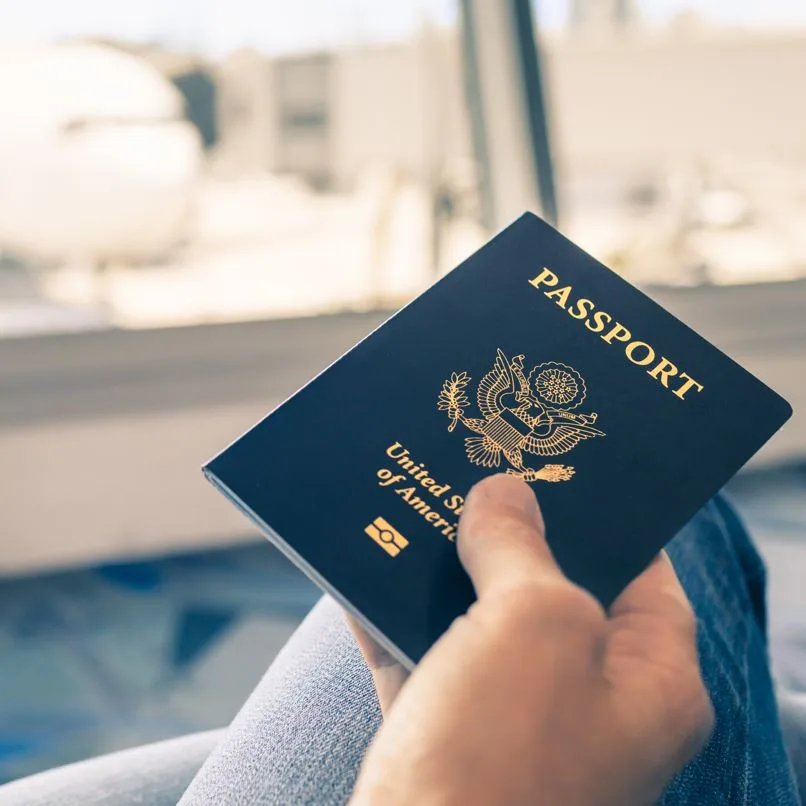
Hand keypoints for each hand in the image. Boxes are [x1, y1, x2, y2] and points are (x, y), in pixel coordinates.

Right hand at [348, 474, 712, 805]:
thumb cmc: (502, 759)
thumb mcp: (532, 623)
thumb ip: (521, 547)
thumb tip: (503, 494)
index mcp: (647, 682)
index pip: (642, 573)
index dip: (602, 515)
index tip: (555, 467)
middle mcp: (588, 706)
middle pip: (552, 593)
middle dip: (506, 535)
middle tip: (473, 475)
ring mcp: (516, 727)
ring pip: (480, 623)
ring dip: (443, 570)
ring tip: (416, 506)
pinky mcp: (448, 742)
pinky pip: (424, 657)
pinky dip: (395, 616)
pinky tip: (364, 568)